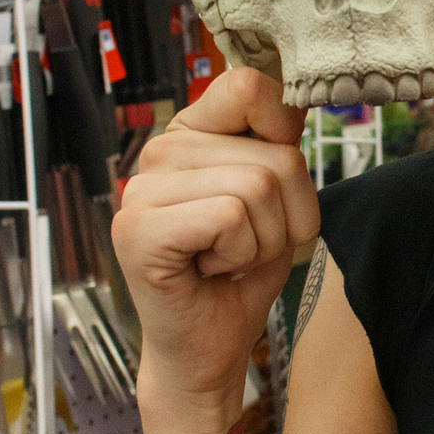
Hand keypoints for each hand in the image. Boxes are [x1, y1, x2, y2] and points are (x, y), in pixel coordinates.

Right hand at [112, 68, 318, 414]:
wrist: (209, 346)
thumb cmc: (241, 273)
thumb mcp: (277, 199)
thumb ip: (279, 145)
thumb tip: (294, 98)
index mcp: (193, 132)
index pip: (251, 86)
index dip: (286, 133)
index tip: (275, 186)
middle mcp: (160, 150)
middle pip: (277, 154)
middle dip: (288, 216)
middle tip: (249, 246)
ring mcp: (142, 188)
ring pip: (258, 187)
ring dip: (265, 241)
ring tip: (228, 259)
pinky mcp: (139, 229)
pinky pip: (231, 218)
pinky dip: (240, 256)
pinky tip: (210, 270)